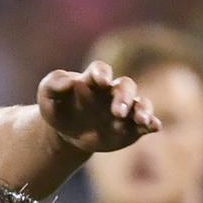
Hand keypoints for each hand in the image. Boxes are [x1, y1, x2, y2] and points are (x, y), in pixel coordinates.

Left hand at [39, 60, 161, 152]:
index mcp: (92, 80)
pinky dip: (152, 123)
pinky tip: (154, 127)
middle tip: (118, 111)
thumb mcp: (48, 96)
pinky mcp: (131, 126)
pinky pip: (146, 123)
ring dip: (143, 110)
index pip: (100, 70)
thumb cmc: (58, 108)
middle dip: (124, 97)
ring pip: (140, 104)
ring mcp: (125, 108)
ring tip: (141, 120)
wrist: (67, 132)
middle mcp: (112, 92)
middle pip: (126, 86)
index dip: (102, 74)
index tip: (102, 81)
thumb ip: (54, 84)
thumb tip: (70, 82)